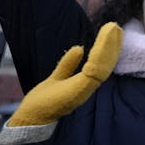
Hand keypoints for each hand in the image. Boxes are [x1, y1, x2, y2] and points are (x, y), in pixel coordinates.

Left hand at [8, 22, 122, 126]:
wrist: (30, 118)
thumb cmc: (42, 102)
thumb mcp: (56, 77)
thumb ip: (67, 65)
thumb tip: (79, 48)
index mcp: (84, 83)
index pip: (101, 64)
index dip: (107, 48)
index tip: (111, 32)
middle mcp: (87, 86)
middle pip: (106, 63)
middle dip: (112, 44)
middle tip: (114, 26)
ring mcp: (85, 88)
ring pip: (103, 65)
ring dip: (108, 46)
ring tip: (111, 29)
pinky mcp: (79, 89)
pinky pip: (94, 70)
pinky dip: (100, 55)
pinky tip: (102, 42)